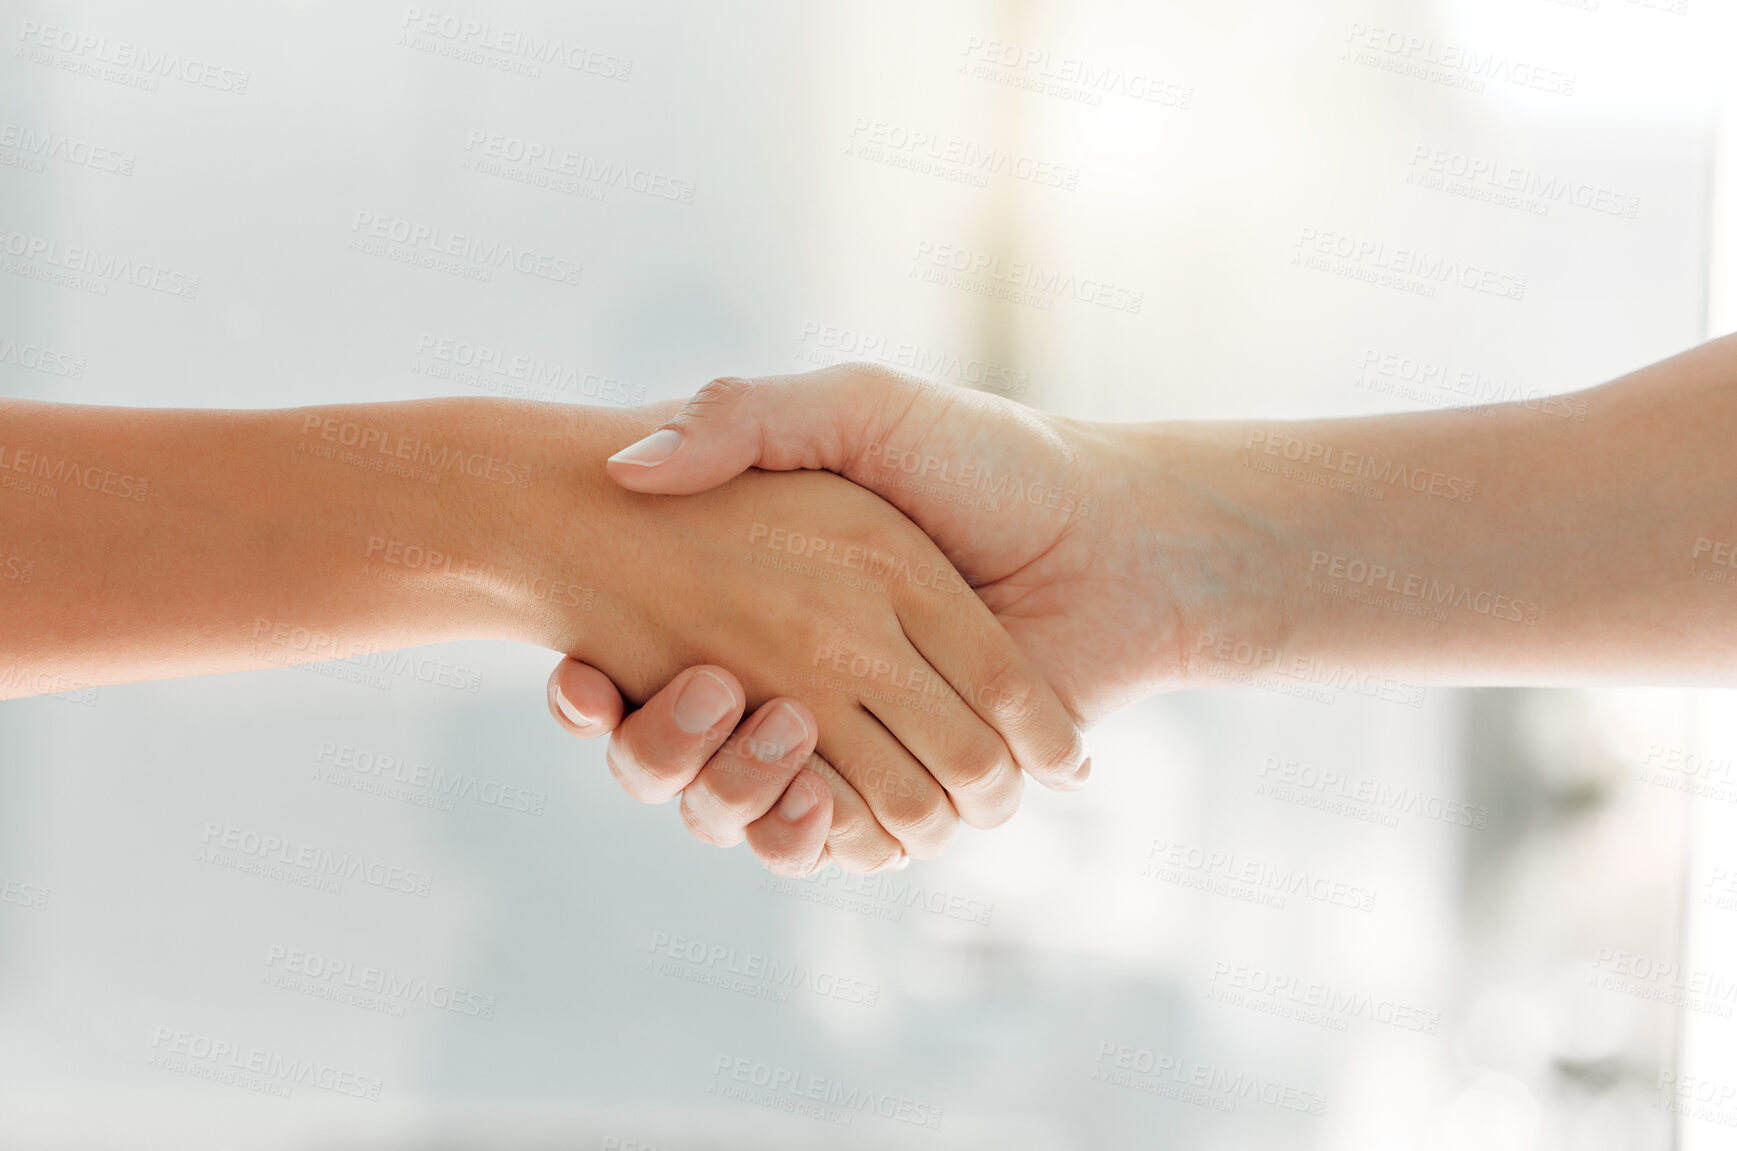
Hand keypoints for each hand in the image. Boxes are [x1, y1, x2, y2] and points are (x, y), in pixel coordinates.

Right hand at [551, 365, 1277, 868]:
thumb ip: (744, 417)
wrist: (1121, 539)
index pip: (656, 666)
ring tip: (726, 727)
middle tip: (632, 703)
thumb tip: (628, 466)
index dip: (600, 691)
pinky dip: (803, 835)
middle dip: (652, 748)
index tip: (575, 677)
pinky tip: (800, 790)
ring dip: (717, 793)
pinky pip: (830, 845)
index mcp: (785, 601)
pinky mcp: (913, 795)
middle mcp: (809, 677)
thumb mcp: (858, 410)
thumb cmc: (992, 462)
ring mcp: (859, 741)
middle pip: (684, 755)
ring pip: (743, 811)